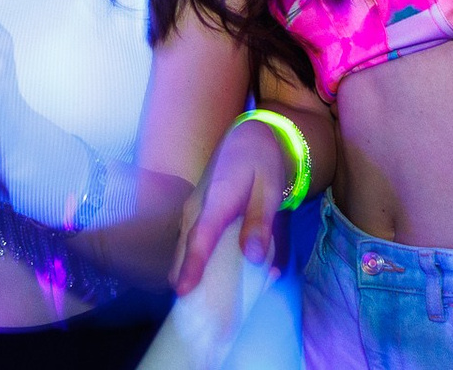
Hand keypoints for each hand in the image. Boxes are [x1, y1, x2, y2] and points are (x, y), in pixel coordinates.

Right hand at [170, 116, 292, 294]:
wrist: (248, 139)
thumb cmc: (261, 164)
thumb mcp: (270, 189)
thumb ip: (261, 222)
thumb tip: (254, 258)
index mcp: (215, 200)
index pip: (200, 238)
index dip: (191, 266)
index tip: (183, 291)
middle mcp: (196, 207)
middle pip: (184, 249)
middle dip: (182, 279)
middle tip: (189, 311)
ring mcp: (192, 211)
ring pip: (183, 248)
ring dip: (187, 272)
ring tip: (195, 305)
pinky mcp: (194, 216)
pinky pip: (190, 243)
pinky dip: (194, 263)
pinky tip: (205, 281)